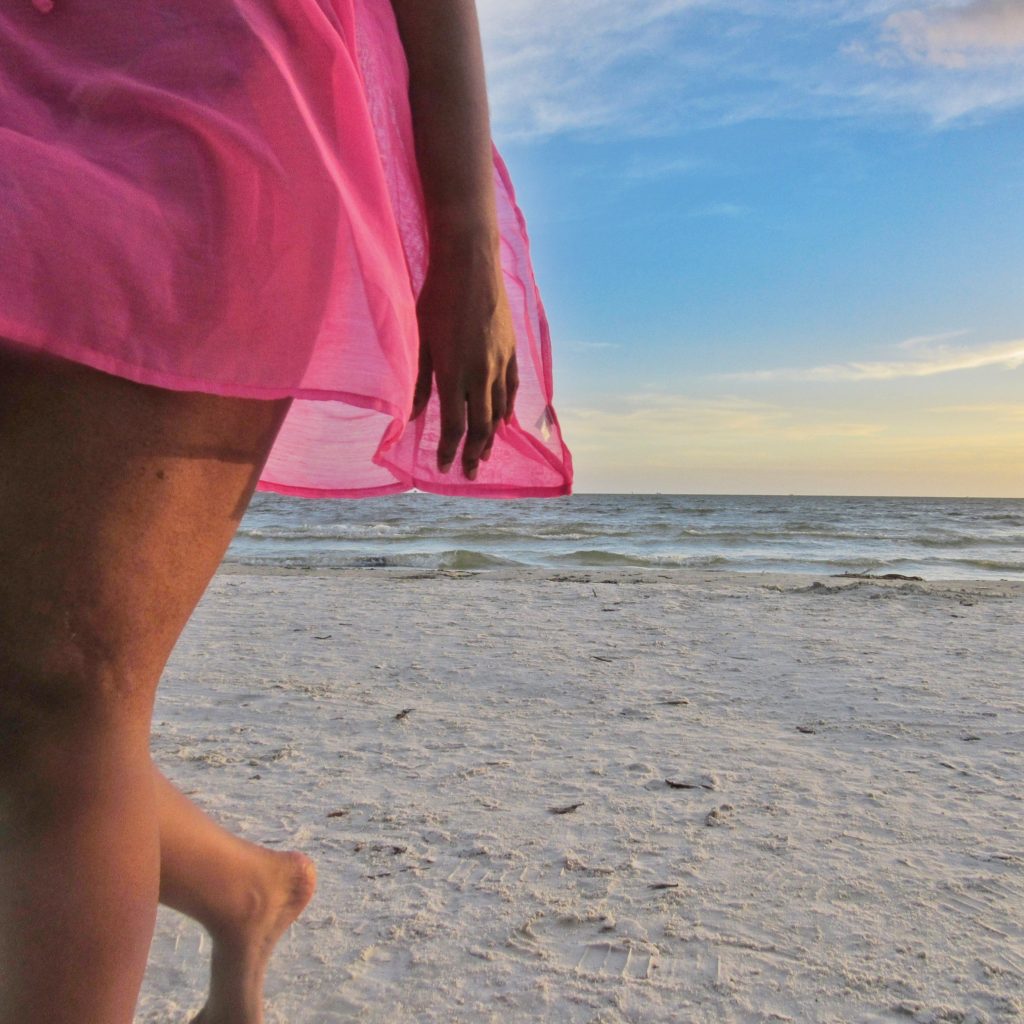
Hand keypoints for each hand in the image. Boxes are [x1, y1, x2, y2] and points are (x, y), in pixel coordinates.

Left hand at [409, 239, 519, 479]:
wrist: (470, 263)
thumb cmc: (436, 297)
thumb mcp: (419, 340)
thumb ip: (417, 381)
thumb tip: (410, 416)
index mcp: (453, 373)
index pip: (453, 424)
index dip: (449, 450)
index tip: (443, 467)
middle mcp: (480, 374)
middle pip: (479, 425)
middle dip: (473, 453)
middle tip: (469, 474)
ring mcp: (499, 362)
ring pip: (498, 410)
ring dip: (491, 436)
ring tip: (485, 454)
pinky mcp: (511, 349)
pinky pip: (512, 387)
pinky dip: (508, 407)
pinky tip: (505, 420)